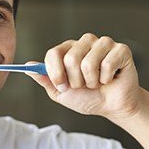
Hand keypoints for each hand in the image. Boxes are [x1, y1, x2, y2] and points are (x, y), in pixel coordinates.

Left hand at [27, 33, 141, 121]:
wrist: (111, 106)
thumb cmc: (87, 97)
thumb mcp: (60, 92)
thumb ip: (45, 79)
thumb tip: (28, 66)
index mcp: (68, 50)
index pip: (53, 53)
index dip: (56, 73)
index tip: (62, 86)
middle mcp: (84, 42)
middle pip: (70, 58)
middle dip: (76, 81)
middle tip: (84, 85)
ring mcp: (102, 43)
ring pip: (88, 62)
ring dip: (91, 81)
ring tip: (97, 82)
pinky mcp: (120, 49)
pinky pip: (107, 64)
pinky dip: (107, 78)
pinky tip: (110, 78)